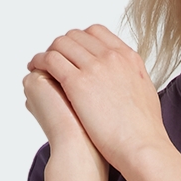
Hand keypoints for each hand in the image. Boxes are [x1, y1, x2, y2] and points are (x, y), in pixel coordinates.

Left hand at [30, 26, 169, 172]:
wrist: (142, 148)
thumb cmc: (145, 132)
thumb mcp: (145, 92)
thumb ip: (130, 79)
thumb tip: (123, 79)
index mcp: (128, 57)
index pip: (96, 32)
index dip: (80, 39)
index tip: (73, 52)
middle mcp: (111, 56)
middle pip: (76, 36)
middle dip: (62, 45)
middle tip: (54, 59)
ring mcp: (94, 67)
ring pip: (61, 44)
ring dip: (48, 52)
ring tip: (40, 64)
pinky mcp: (78, 83)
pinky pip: (50, 60)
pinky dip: (39, 61)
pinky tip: (35, 69)